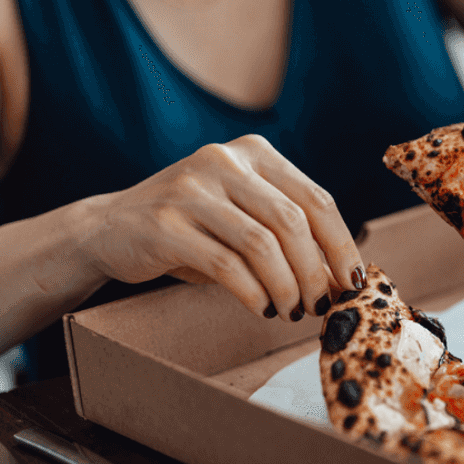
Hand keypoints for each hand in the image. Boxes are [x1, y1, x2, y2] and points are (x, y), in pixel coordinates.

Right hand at [77, 134, 363, 320]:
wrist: (109, 228)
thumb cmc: (193, 229)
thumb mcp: (243, 216)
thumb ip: (288, 233)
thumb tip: (341, 278)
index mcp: (254, 152)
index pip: (316, 199)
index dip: (341, 245)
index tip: (353, 281)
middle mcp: (225, 161)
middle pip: (293, 222)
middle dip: (315, 272)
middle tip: (319, 305)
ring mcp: (192, 189)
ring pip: (262, 244)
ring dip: (286, 286)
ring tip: (291, 311)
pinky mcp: (165, 224)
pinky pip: (226, 264)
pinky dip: (253, 293)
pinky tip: (261, 307)